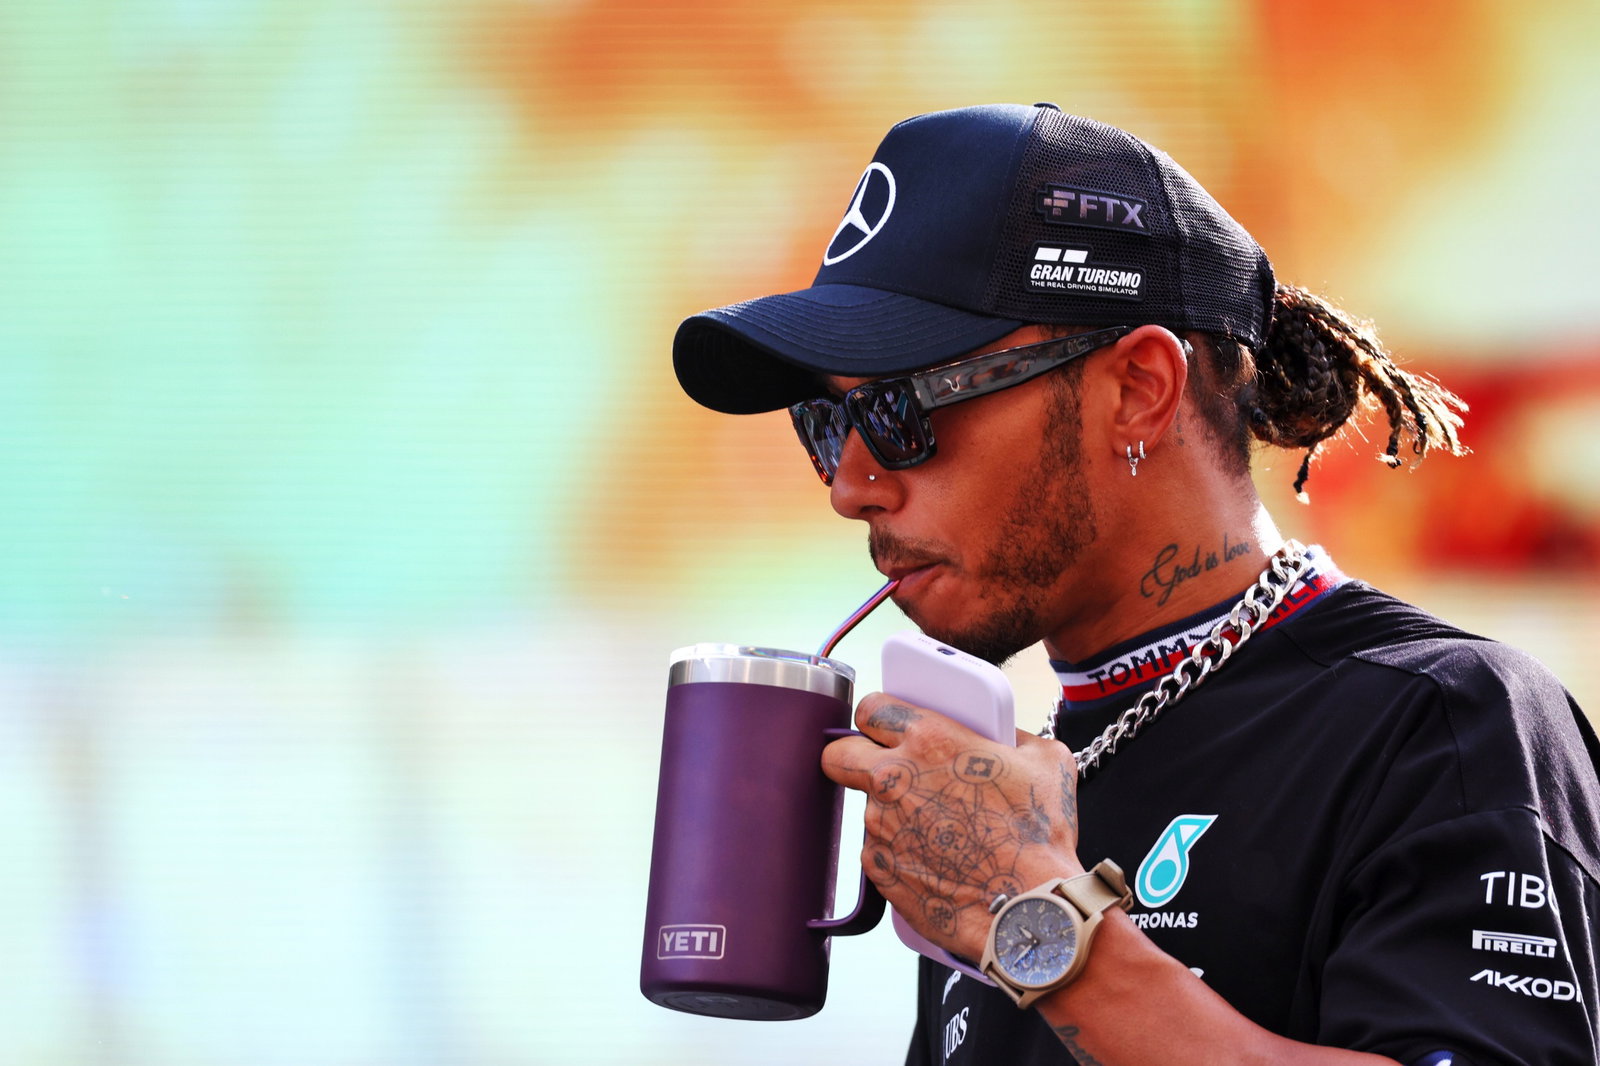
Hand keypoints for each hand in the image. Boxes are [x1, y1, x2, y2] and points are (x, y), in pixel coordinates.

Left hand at [821, 692, 1084, 960]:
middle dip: (853, 756)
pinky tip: (934, 860)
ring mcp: (879, 825)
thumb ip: (1016, 737)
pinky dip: (898, 851)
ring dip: (889, 810)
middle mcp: (893, 778)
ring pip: (863, 805)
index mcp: (928, 740)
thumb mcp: (1045, 762)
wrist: (1026, 908)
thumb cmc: (1037, 836)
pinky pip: (876, 849)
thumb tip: (1007, 737)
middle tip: (882, 767)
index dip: (879, 717)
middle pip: (838, 752)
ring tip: (933, 827)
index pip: (871, 708)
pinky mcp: (878, 866)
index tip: (889, 728)